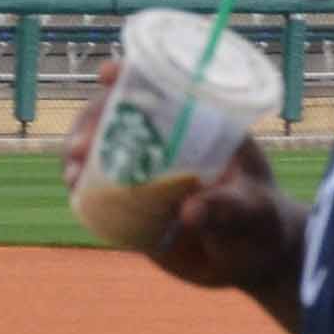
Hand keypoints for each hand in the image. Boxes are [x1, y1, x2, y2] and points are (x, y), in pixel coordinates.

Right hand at [59, 63, 301, 310]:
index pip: (162, 87)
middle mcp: (168, 141)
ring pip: (102, 150)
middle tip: (79, 146)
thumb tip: (190, 213)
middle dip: (90, 121)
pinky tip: (74, 191)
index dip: (131, 74)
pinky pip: (101, 189)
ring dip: (79, 155)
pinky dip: (82, 186)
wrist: (254, 259)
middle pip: (118, 115)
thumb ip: (226, 209)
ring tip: (72, 172)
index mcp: (200, 124)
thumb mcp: (251, 211)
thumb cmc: (262, 221)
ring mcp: (148, 171)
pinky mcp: (135, 203)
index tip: (109, 74)